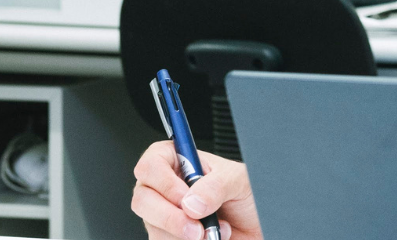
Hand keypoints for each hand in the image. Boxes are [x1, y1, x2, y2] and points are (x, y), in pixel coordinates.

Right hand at [131, 140, 260, 239]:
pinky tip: (206, 239)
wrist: (255, 227)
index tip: (184, 197)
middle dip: (170, 216)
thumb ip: (216, 185)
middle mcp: (166, 189)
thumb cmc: (247, 197)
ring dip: (182, 234)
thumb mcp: (239, 180)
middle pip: (142, 199)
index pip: (151, 164)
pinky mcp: (168, 237)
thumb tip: (191, 203)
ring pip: (152, 227)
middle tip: (196, 226)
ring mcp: (164, 215)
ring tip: (211, 231)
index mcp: (179, 163)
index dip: (163, 181)